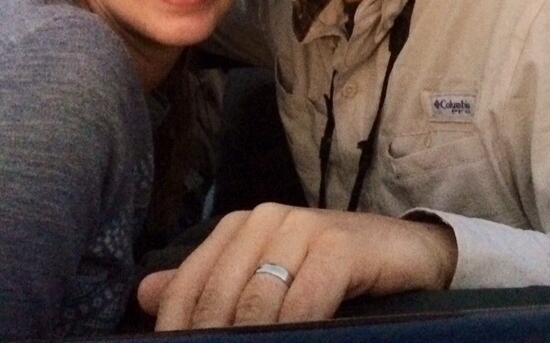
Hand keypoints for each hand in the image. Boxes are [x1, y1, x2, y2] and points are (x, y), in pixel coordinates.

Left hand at [137, 204, 456, 329]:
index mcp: (238, 227)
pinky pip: (303, 303)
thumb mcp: (268, 275)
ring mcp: (302, 228)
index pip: (187, 287)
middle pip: (218, 300)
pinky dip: (295, 333)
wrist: (405, 251)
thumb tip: (144, 295)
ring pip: (257, 305)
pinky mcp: (338, 246)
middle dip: (217, 342)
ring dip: (254, 342)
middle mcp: (264, 220)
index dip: (179, 332)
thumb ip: (210, 283)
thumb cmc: (332, 269)